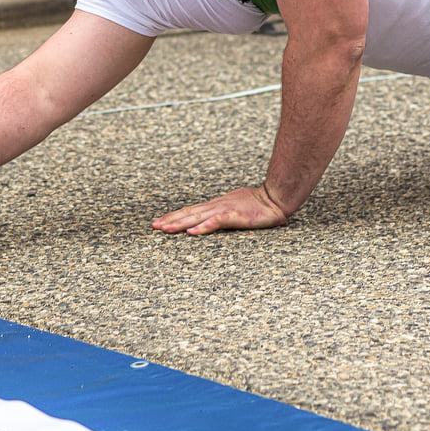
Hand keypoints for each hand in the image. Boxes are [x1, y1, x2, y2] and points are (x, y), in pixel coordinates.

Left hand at [152, 185, 291, 235]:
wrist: (275, 197)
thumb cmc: (259, 205)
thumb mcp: (236, 208)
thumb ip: (223, 215)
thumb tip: (211, 220)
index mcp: (216, 206)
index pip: (190, 211)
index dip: (174, 217)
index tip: (160, 222)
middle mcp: (216, 206)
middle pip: (188, 214)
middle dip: (170, 220)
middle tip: (153, 226)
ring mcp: (224, 210)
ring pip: (197, 217)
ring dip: (179, 223)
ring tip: (165, 229)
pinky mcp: (234, 216)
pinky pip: (215, 222)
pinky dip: (203, 227)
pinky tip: (191, 232)